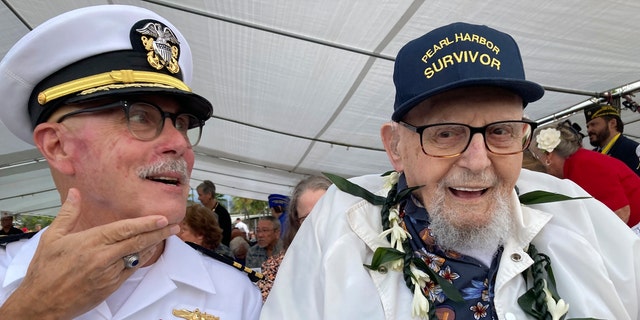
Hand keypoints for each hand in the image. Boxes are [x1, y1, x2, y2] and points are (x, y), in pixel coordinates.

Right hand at [0, 188, 178, 318]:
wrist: (41, 303)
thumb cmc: (44, 271)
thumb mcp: (52, 238)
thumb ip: (68, 214)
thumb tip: (76, 193)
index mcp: (90, 243)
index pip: (124, 230)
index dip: (146, 224)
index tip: (161, 218)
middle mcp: (102, 258)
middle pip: (137, 242)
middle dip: (158, 233)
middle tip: (174, 226)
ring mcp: (108, 274)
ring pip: (137, 256)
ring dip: (153, 245)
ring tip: (166, 235)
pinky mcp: (111, 287)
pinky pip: (131, 270)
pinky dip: (141, 259)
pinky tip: (148, 251)